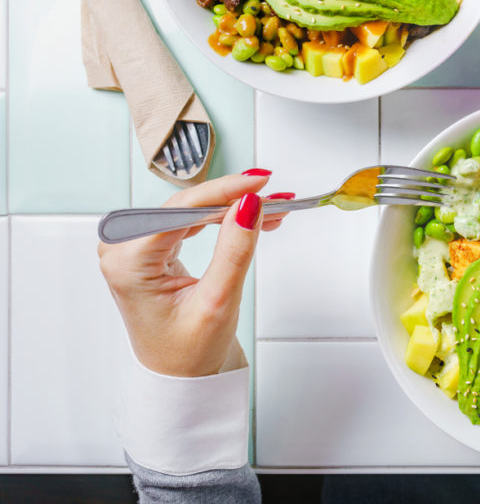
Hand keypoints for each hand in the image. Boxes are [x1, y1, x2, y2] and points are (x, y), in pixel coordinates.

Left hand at [98, 171, 290, 377]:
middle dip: (233, 199)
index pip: (181, 211)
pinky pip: (188, 220)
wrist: (181, 377)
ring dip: (231, 206)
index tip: (259, 184)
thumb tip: (249, 206)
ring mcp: (134, 249)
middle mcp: (123, 251)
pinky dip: (220, 217)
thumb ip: (234, 249)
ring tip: (269, 207)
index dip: (224, 192)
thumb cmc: (187, 353)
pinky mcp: (150, 249)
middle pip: (186, 206)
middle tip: (274, 197)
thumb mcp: (218, 301)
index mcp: (128, 264)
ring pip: (191, 210)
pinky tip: (248, 215)